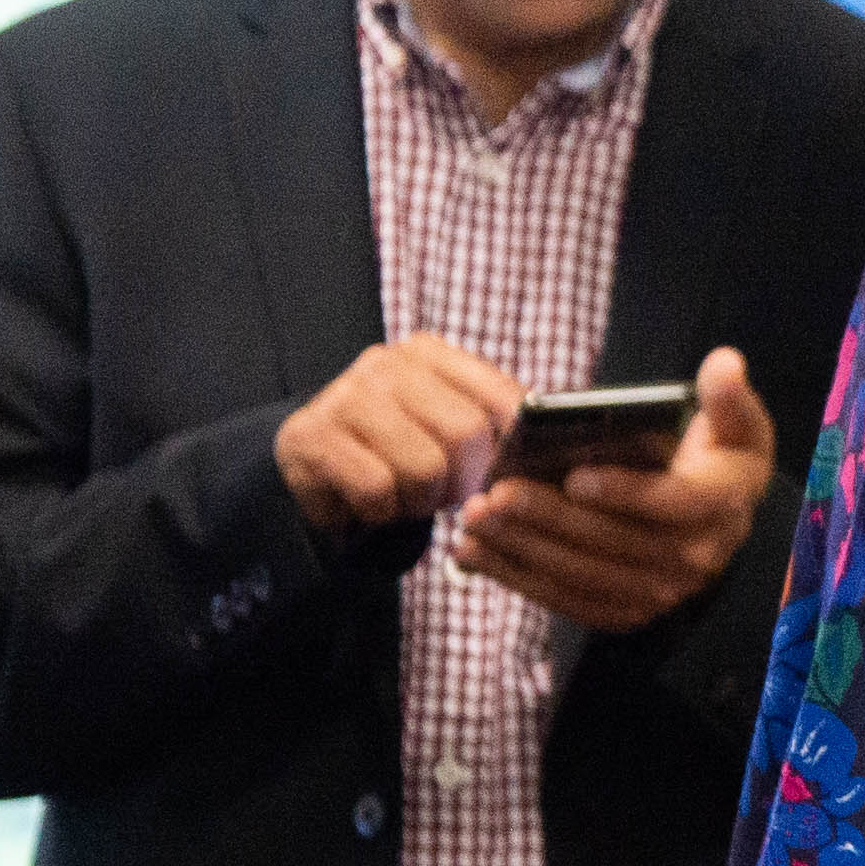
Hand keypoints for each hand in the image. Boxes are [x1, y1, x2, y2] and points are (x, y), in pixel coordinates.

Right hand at [273, 335, 529, 531]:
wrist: (312, 468)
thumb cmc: (395, 451)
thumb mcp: (443, 425)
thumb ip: (491, 423)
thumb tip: (552, 447)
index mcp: (430, 353)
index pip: (502, 397)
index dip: (513, 448)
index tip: (506, 475)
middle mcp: (387, 363)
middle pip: (466, 434)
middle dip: (463, 483)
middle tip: (444, 496)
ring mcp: (346, 395)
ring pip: (424, 467)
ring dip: (420, 502)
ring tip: (402, 496)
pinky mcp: (312, 436)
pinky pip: (378, 490)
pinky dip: (381, 512)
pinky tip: (369, 502)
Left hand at [457, 347, 779, 637]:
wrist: (717, 515)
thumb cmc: (715, 455)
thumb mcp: (734, 419)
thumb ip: (728, 394)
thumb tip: (726, 363)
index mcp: (724, 504)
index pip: (675, 504)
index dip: (626, 493)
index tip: (576, 476)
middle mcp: (699, 558)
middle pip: (616, 544)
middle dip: (551, 519)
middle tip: (497, 493)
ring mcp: (663, 592)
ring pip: (585, 575)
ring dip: (524, 549)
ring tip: (476, 519)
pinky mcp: (628, 611)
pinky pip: (569, 600)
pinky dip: (518, 579)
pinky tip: (476, 553)